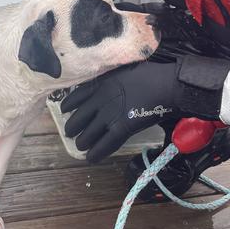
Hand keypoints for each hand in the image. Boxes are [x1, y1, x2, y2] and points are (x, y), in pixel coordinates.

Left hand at [60, 61, 184, 162]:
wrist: (165, 85)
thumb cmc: (150, 74)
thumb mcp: (123, 70)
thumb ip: (110, 79)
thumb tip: (105, 83)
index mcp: (101, 84)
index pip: (76, 96)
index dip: (68, 105)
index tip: (64, 110)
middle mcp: (100, 100)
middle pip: (78, 118)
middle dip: (72, 127)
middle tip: (69, 133)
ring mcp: (110, 115)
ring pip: (88, 134)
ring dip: (82, 142)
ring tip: (80, 146)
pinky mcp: (122, 128)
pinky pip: (105, 144)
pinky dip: (96, 153)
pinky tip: (91, 158)